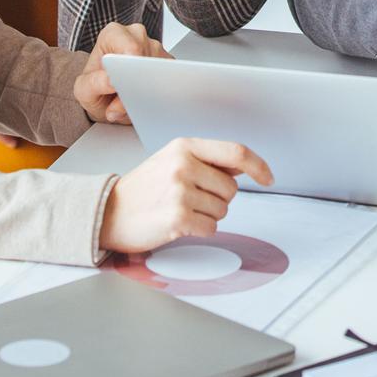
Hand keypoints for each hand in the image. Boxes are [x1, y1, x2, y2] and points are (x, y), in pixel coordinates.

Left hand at [74, 22, 171, 124]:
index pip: (131, 48)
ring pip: (160, 71)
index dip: (130, 69)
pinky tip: (142, 99)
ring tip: (129, 99)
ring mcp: (155, 47)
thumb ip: (94, 83)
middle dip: (137, 86)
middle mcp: (137, 35)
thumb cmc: (95, 87)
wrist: (105, 96)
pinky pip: (169, 79)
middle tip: (122, 102)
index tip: (124, 87)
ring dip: (146, 92)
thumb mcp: (83, 89)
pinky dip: (157, 94)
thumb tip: (111, 81)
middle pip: (147, 61)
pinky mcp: (168, 63)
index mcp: (114, 33)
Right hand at [98, 137, 273, 251]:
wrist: (107, 212)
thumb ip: (207, 160)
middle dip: (218, 198)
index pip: (235, 151)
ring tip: (180, 209)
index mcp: (184, 146)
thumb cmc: (143, 188)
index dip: (258, 166)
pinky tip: (178, 224)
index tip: (269, 178)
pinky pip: (211, 228)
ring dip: (208, 215)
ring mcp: (180, 191)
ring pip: (222, 210)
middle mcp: (183, 165)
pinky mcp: (177, 218)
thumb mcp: (172, 160)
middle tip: (190, 199)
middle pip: (231, 188)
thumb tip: (245, 166)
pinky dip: (200, 230)